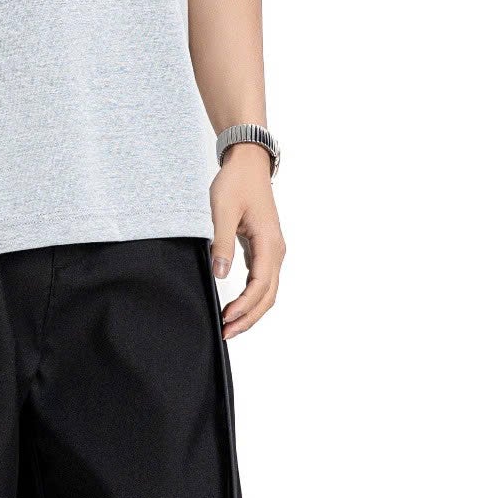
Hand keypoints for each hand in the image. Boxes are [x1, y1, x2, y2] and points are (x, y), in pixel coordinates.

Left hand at [208, 144, 284, 339]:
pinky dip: (251, 298)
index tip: (225, 319)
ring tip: (229, 326)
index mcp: (269, 243)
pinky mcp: (265, 249)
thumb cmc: (236, 183)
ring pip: (267, 291)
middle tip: (226, 334)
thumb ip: (221, 242)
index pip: (260, 285)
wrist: (248, 164)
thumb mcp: (222, 210)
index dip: (243, 306)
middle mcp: (276, 251)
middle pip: (267, 296)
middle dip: (248, 318)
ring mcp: (272, 251)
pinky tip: (235, 306)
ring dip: (250, 311)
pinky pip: (262, 281)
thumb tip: (220, 274)